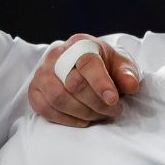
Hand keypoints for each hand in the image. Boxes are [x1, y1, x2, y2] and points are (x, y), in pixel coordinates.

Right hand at [28, 35, 142, 126]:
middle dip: (97, 103)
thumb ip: (127, 73)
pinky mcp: (34, 90)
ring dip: (83, 113)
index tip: (113, 100)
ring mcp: (42, 73)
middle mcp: (57, 55)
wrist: (82, 67)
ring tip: (100, 115)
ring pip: (58, 98)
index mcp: (80, 44)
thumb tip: (131, 85)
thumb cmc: (104, 66)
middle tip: (113, 110)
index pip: (88, 63)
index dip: (101, 83)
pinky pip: (45, 109)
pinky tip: (83, 120)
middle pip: (73, 83)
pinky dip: (67, 119)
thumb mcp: (120, 65)